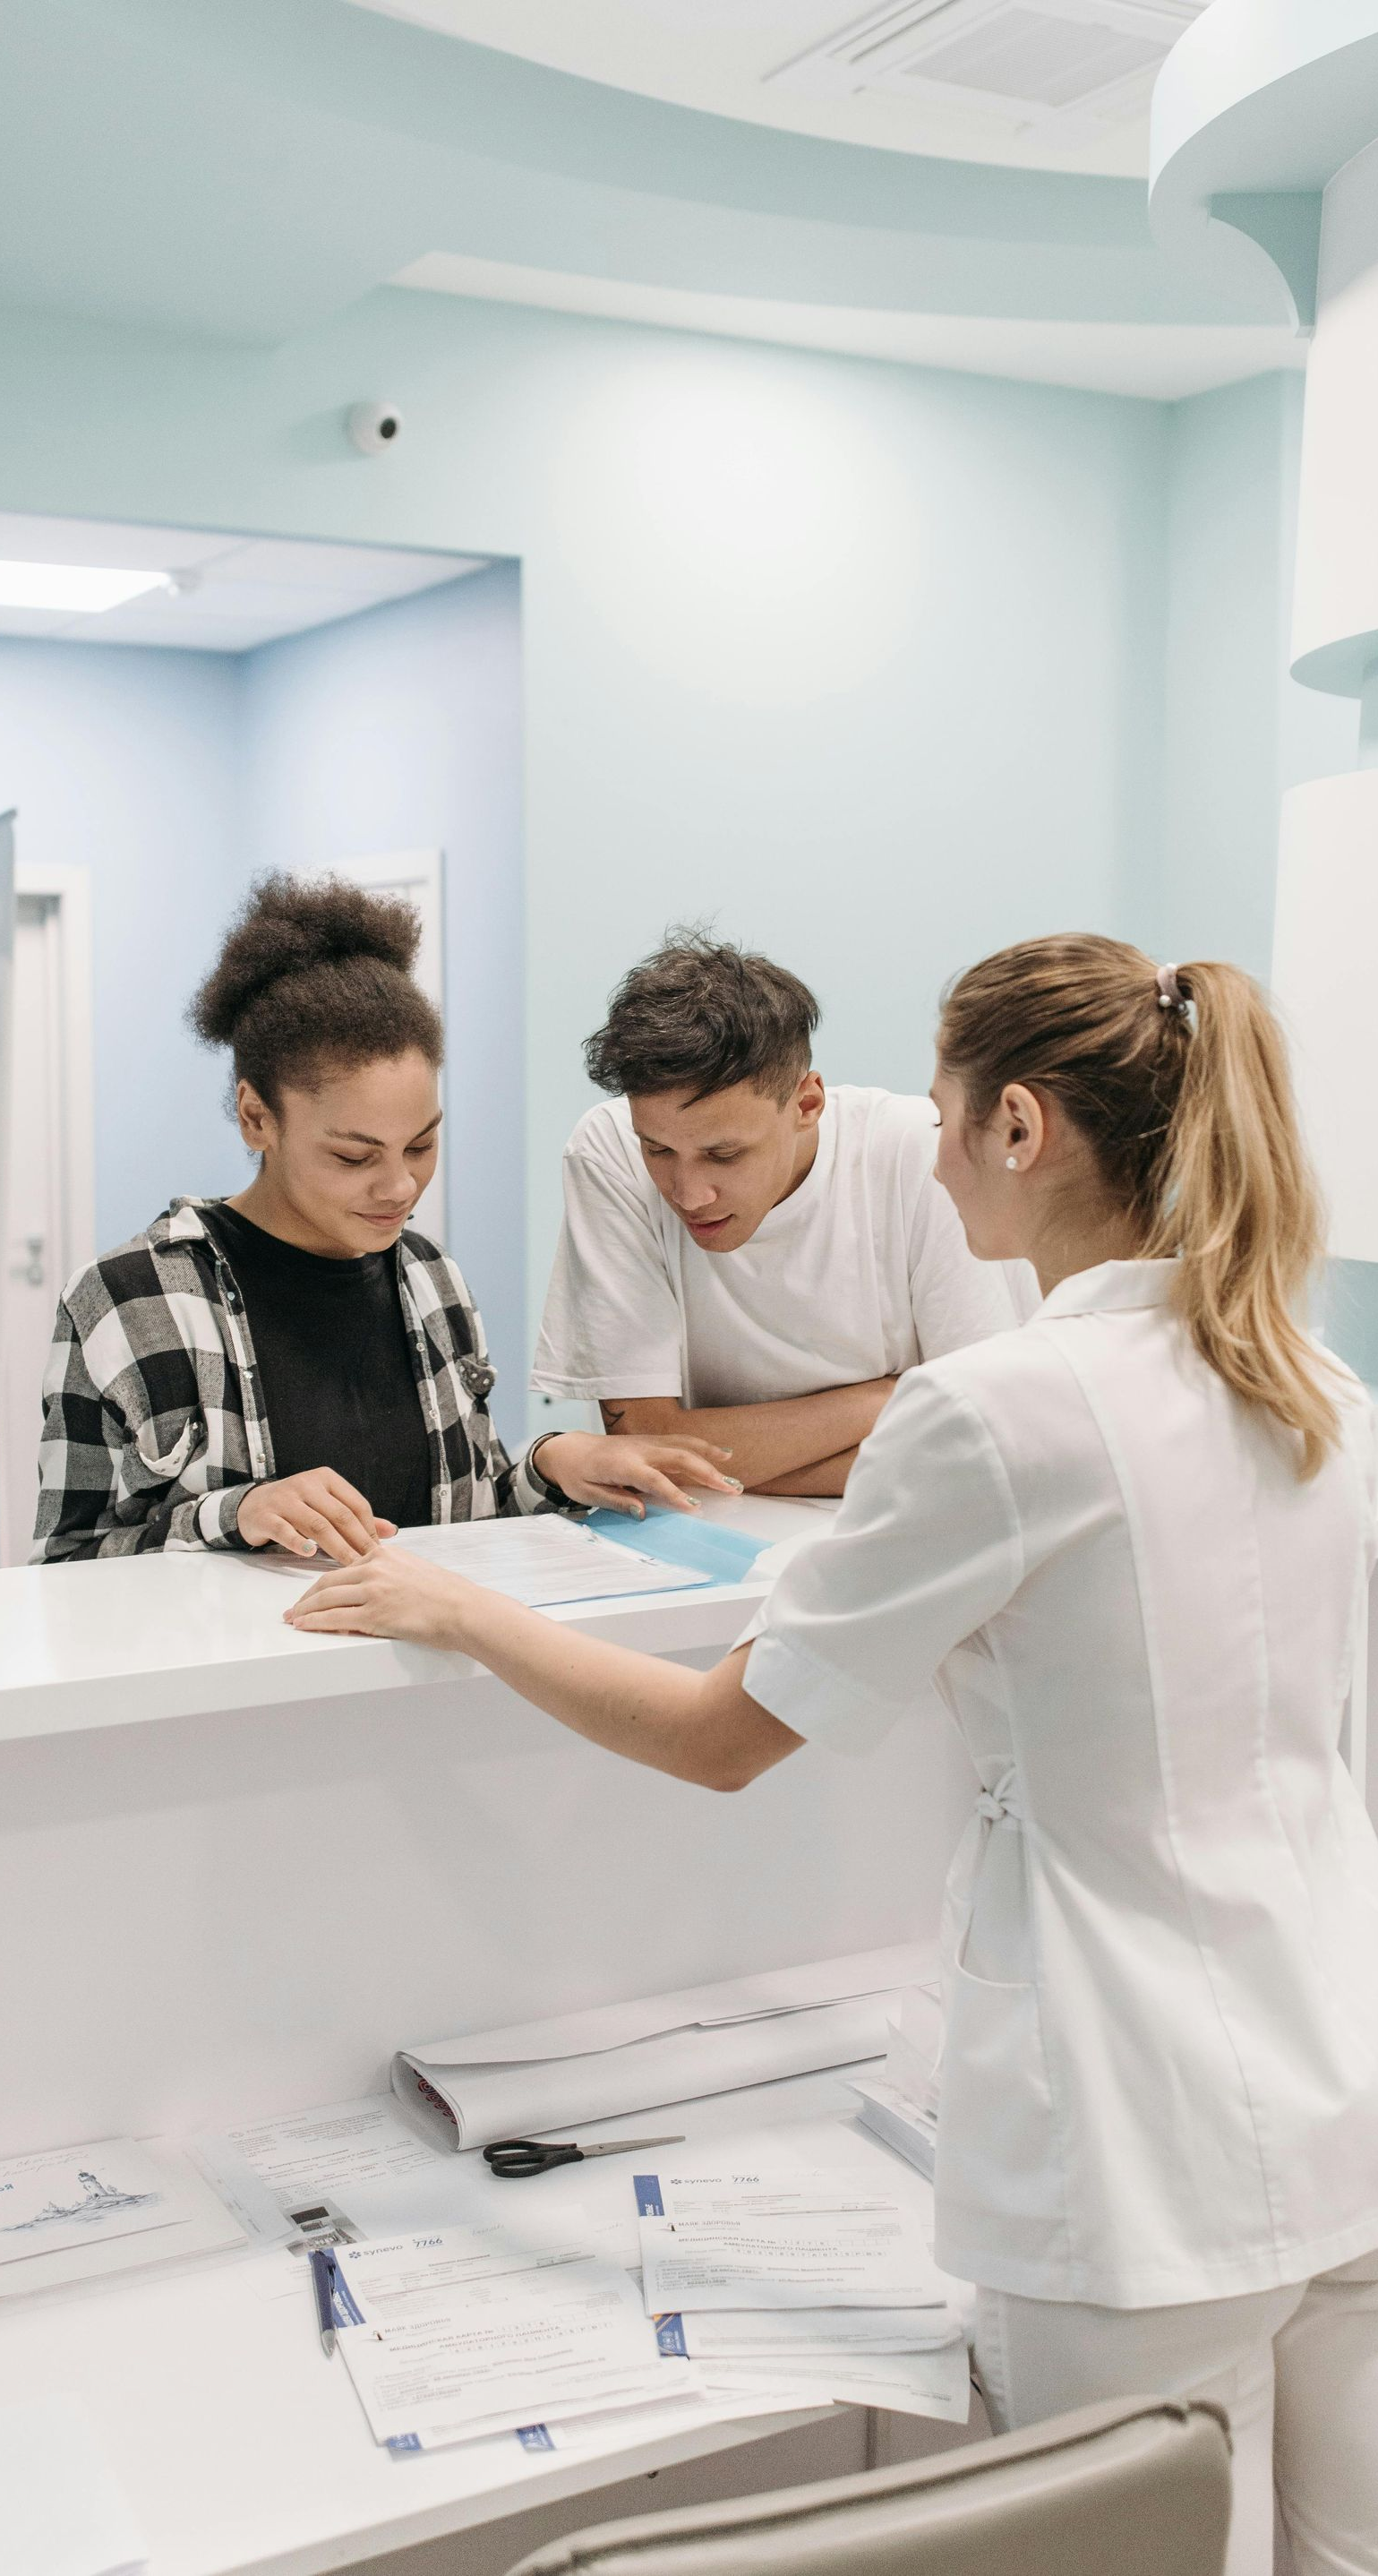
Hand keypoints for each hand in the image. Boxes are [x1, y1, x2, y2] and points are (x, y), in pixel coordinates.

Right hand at [236, 1468, 395, 1562]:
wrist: (252, 1505)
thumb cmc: (296, 1507)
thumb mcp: (326, 1505)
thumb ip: (357, 1517)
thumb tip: (391, 1531)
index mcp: (325, 1478)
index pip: (355, 1503)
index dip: (370, 1528)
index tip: (378, 1551)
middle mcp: (306, 1484)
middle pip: (339, 1515)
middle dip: (358, 1541)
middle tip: (369, 1563)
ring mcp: (285, 1499)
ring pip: (317, 1525)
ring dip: (336, 1547)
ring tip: (349, 1565)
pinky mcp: (267, 1516)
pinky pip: (285, 1531)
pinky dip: (299, 1543)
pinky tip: (310, 1554)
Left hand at [284, 1547, 462, 1644]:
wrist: (463, 1610)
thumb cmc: (446, 1595)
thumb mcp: (415, 1570)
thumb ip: (392, 1572)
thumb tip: (377, 1587)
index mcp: (384, 1556)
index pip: (344, 1566)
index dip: (324, 1580)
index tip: (313, 1590)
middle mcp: (375, 1569)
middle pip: (328, 1581)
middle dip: (307, 1596)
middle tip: (295, 1608)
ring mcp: (373, 1591)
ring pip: (326, 1599)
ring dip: (305, 1610)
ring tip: (294, 1619)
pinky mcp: (374, 1615)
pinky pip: (334, 1619)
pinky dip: (314, 1623)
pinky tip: (305, 1626)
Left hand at [532, 1432, 742, 1517]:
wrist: (569, 1450)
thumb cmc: (577, 1475)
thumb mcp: (588, 1494)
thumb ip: (616, 1502)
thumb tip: (642, 1512)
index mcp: (621, 1465)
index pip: (654, 1480)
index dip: (675, 1494)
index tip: (694, 1508)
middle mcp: (638, 1449)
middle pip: (679, 1458)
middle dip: (707, 1473)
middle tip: (730, 1489)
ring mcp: (647, 1442)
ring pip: (685, 1445)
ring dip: (711, 1458)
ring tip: (733, 1473)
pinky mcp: (651, 1441)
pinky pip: (681, 1441)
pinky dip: (703, 1447)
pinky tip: (722, 1455)